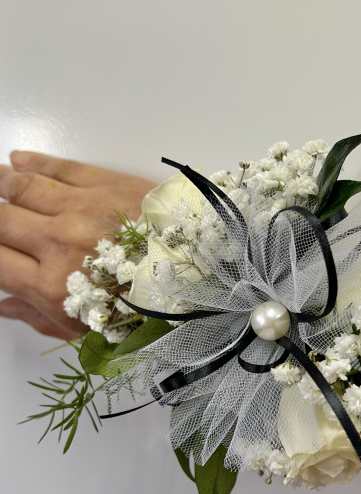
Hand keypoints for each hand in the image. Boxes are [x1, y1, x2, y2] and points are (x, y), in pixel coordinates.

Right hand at [0, 152, 154, 338]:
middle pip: (1, 220)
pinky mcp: (108, 184)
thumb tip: (2, 306)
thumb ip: (43, 318)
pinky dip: (36, 162)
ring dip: (1, 182)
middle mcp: (58, 241)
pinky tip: (19, 159)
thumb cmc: (151, 311)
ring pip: (23, 187)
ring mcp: (82, 208)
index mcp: (54, 284)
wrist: (204, 273)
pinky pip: (62, 168)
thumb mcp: (94, 331)